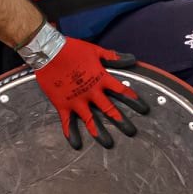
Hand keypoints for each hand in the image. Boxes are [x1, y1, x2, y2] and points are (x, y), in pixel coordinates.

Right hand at [31, 38, 149, 150]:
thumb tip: (132, 59)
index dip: (134, 100)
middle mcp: (91, 92)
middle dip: (122, 121)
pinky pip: (67, 122)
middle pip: (109, 110)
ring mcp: (76, 100)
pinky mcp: (62, 105)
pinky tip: (76, 144)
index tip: (144, 109)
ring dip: (99, 132)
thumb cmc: (72, 49)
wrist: (48, 51)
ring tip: (108, 143)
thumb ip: (114, 57)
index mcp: (100, 79)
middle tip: (131, 132)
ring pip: (90, 120)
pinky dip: (71, 133)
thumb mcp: (95, 51)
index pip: (122, 91)